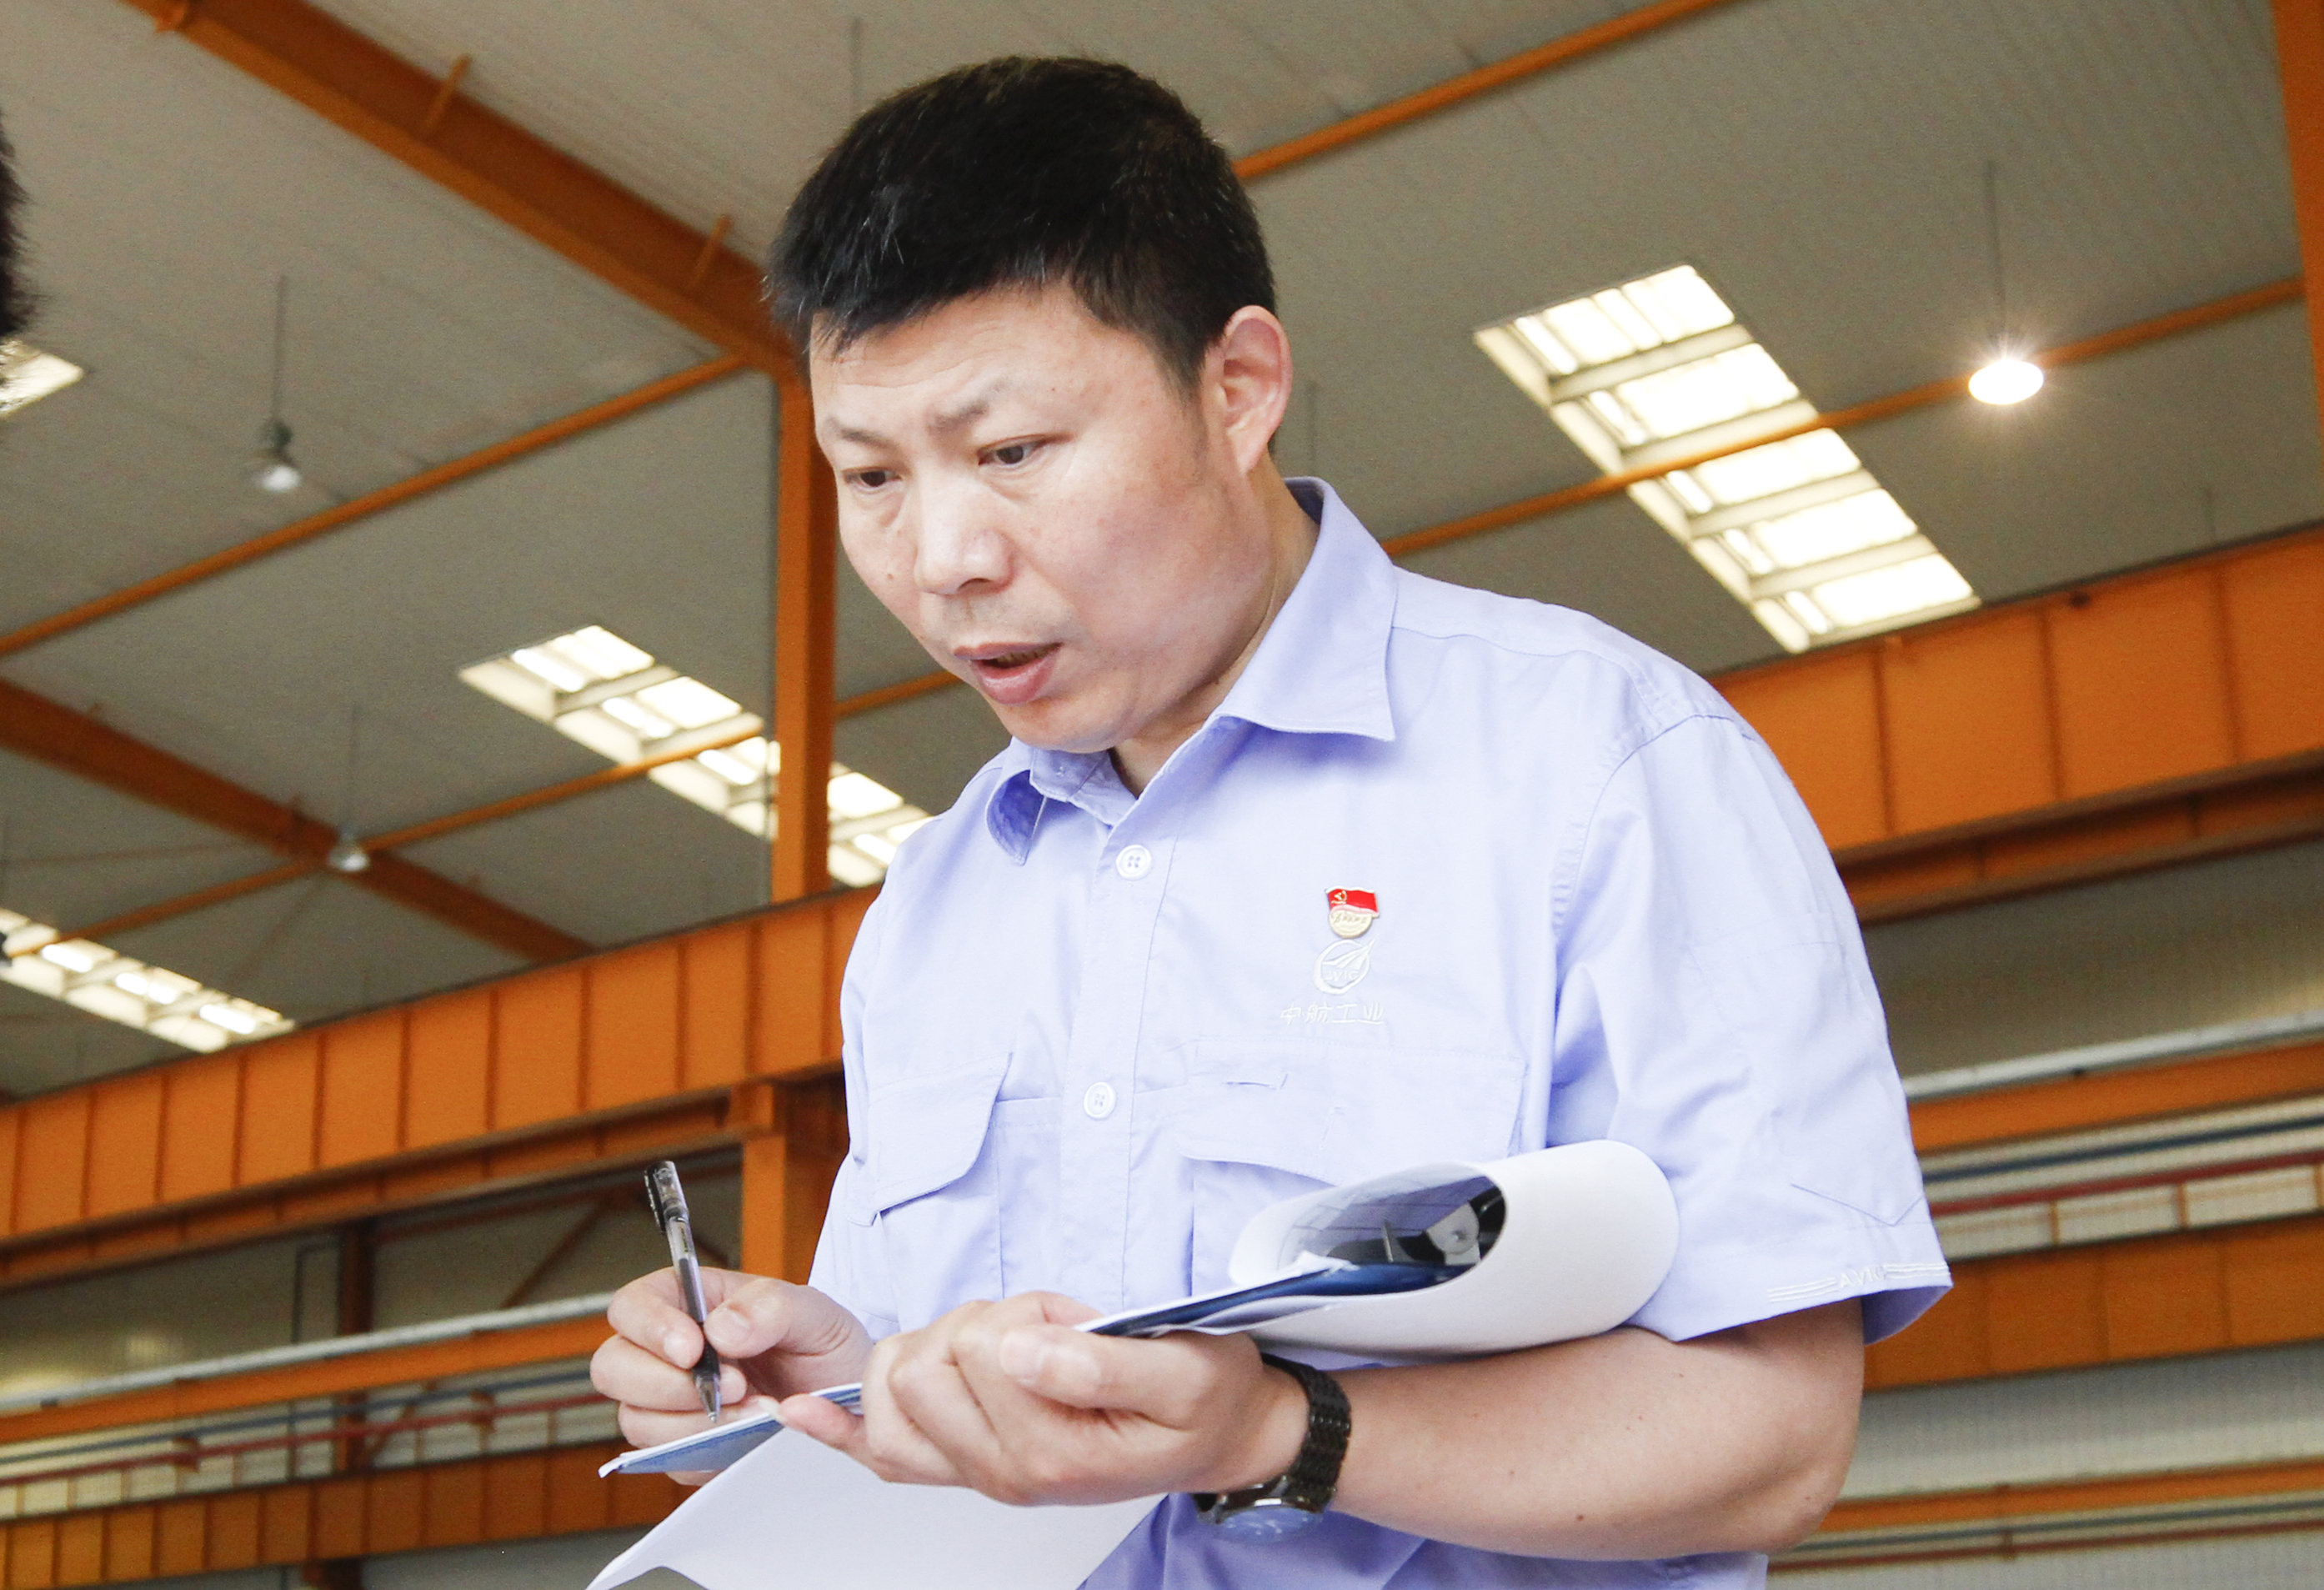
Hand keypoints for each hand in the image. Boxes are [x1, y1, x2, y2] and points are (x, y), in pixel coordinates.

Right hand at [593, 1268, 872, 1461]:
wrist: (844, 1398)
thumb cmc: (820, 1344)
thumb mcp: (811, 1311)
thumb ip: (768, 1307)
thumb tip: (720, 1329)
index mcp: (687, 1302)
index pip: (631, 1306)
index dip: (649, 1327)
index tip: (692, 1348)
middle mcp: (665, 1353)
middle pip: (613, 1367)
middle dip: (667, 1383)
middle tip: (734, 1384)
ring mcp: (668, 1404)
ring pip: (635, 1419)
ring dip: (693, 1421)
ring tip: (754, 1408)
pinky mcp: (681, 1448)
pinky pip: (666, 1458)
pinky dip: (705, 1450)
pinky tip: (745, 1434)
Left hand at [777, 1291, 1308, 1506]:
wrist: (1216, 1436)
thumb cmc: (1203, 1401)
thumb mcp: (1185, 1369)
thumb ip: (1103, 1361)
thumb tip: (1018, 1347)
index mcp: (1051, 1449)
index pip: (981, 1348)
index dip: (1029, 1312)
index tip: (1078, 1321)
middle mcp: (1002, 1470)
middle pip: (924, 1365)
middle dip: (981, 1322)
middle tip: (1046, 1329)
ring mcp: (977, 1471)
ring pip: (895, 1386)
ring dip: (945, 1342)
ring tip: (1014, 1345)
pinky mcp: (965, 1464)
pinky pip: (880, 1452)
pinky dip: (839, 1428)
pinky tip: (807, 1412)